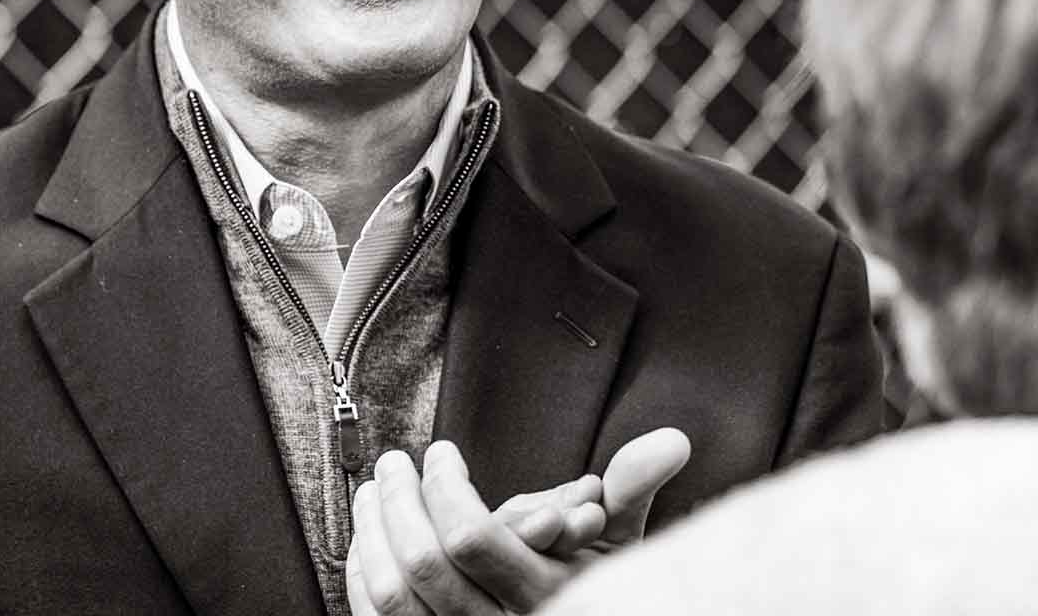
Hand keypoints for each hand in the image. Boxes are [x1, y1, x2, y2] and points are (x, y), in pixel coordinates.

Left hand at [345, 428, 691, 614]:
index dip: (445, 487)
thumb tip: (671, 440)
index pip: (472, 539)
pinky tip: (367, 538)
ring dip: (373, 533)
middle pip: (425, 563)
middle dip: (400, 500)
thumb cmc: (598, 589)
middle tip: (397, 462)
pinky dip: (365, 574)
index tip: (442, 453)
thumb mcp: (624, 543)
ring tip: (373, 490)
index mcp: (546, 597)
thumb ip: (633, 490)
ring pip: (392, 595)